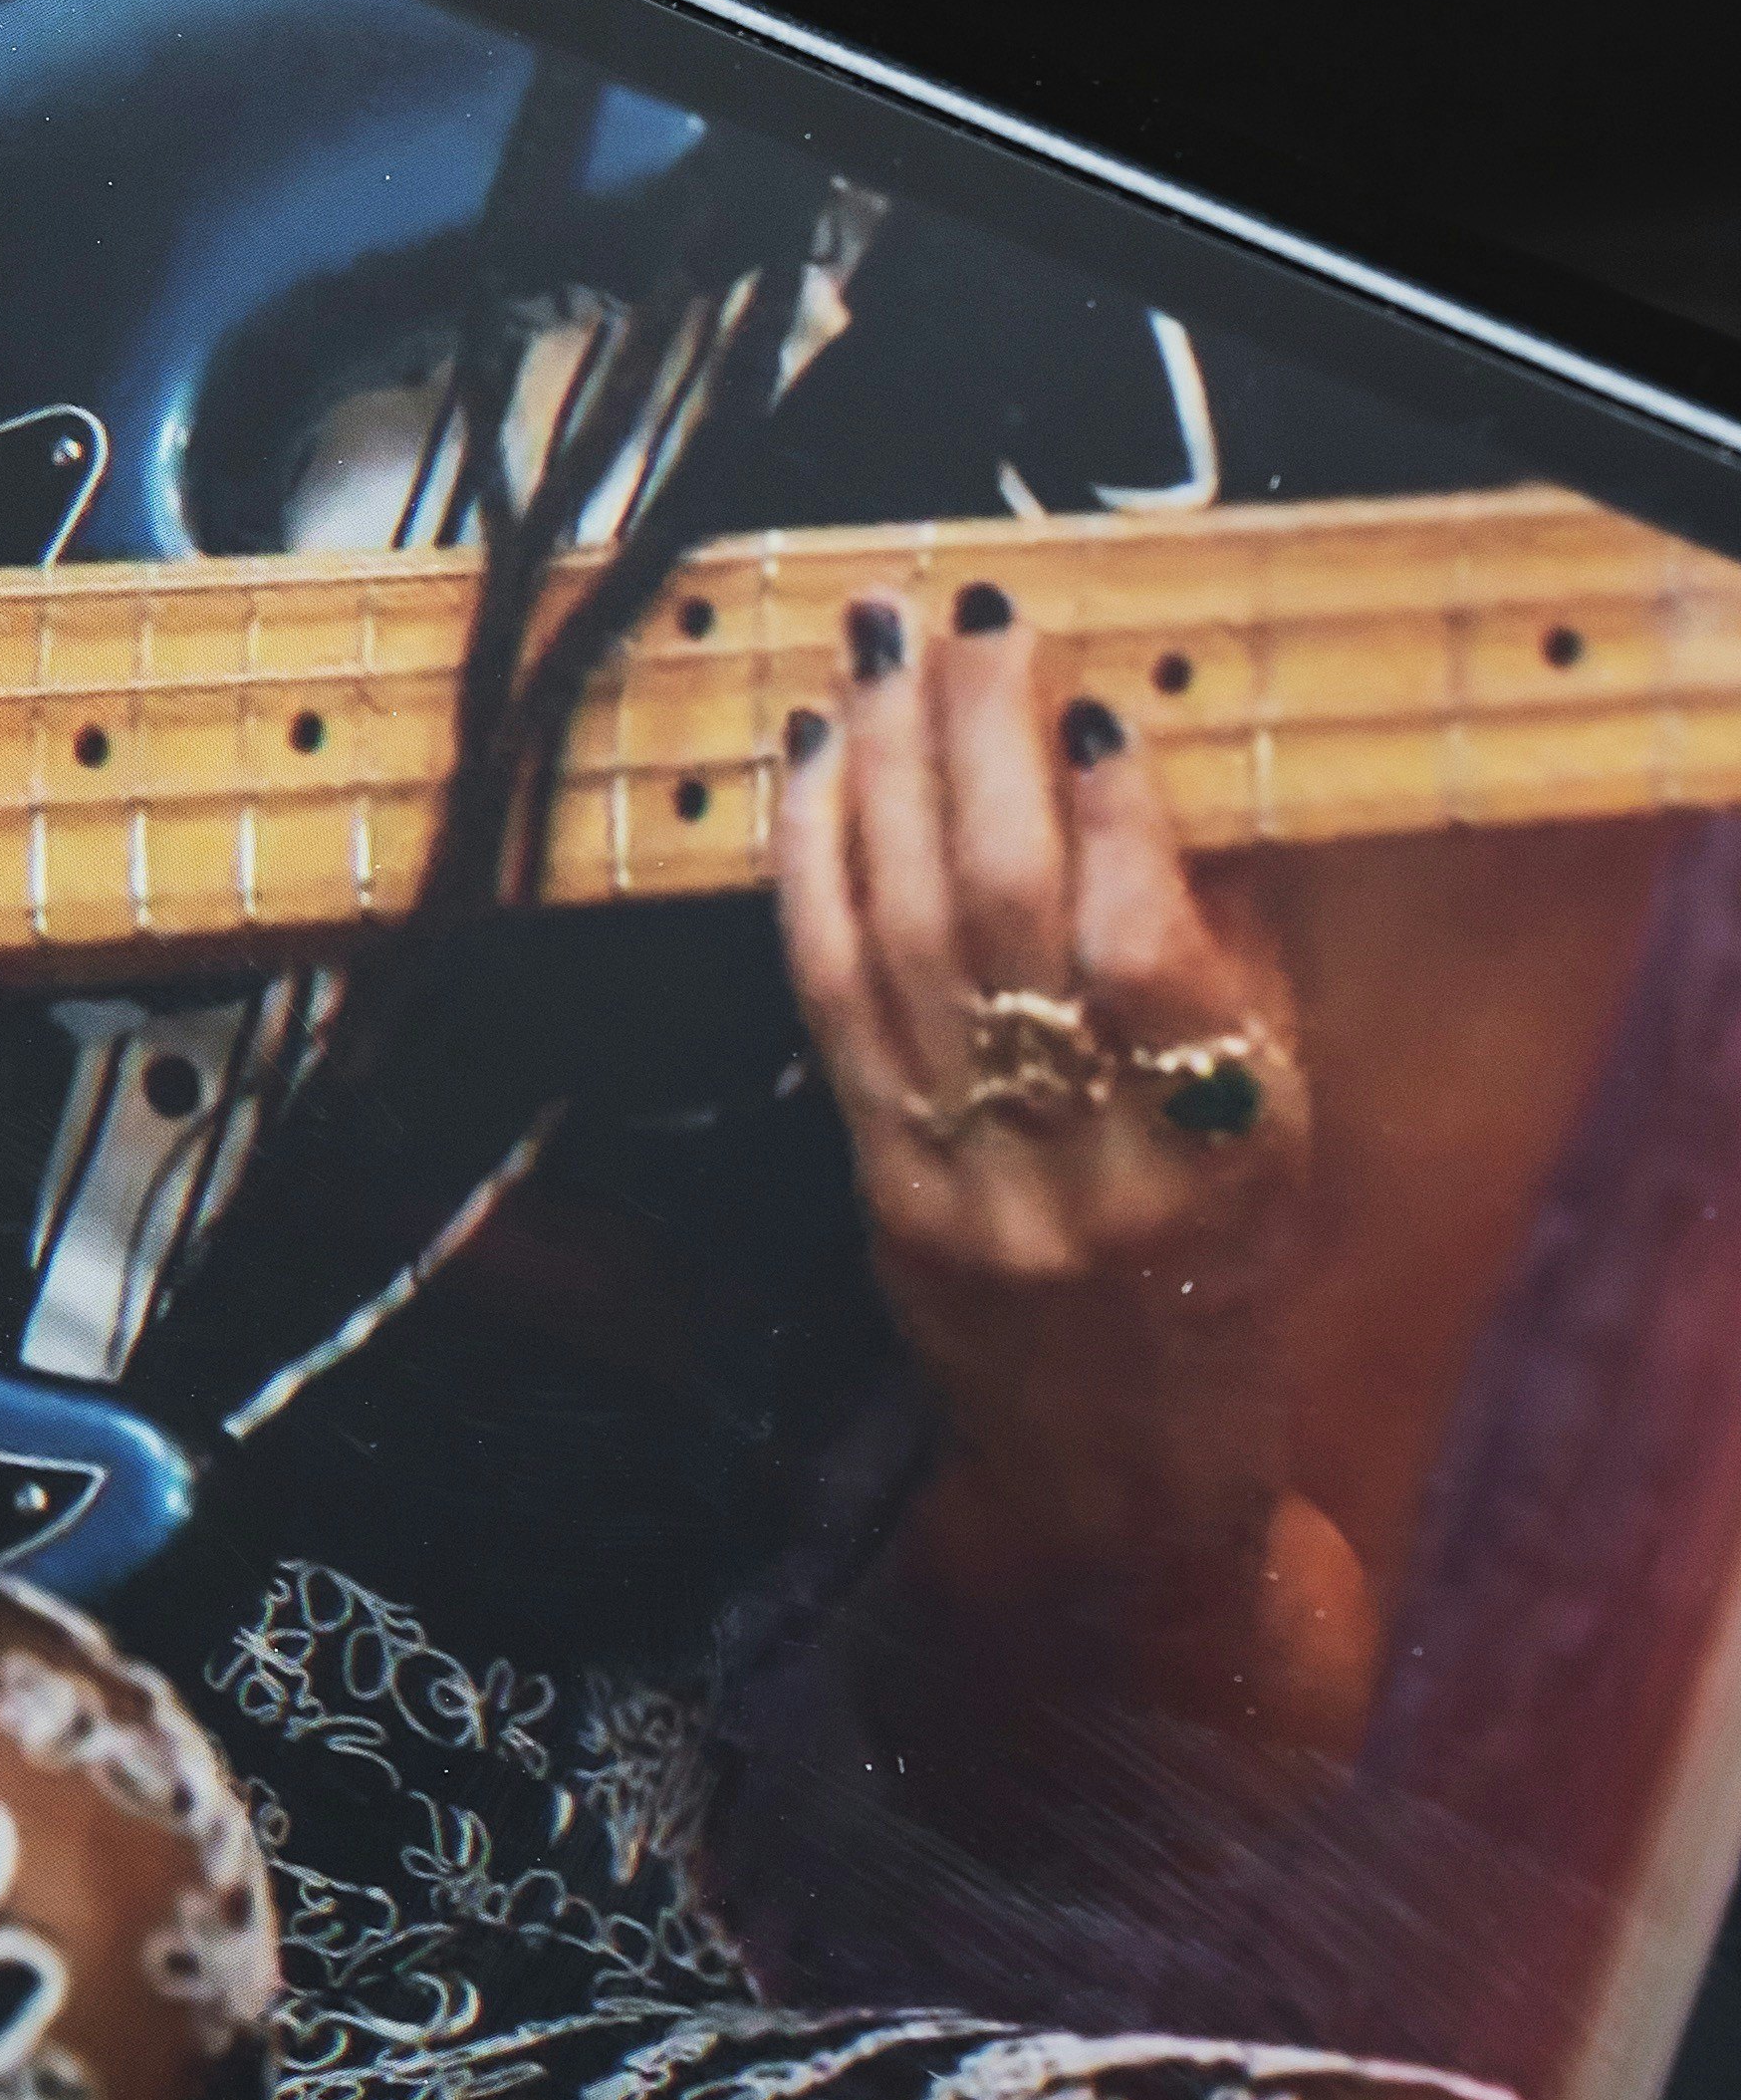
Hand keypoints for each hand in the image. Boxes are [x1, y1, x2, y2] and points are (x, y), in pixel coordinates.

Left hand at [773, 581, 1366, 1749]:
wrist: (1127, 1479)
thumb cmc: (1227, 1279)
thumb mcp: (1282, 1138)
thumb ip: (1231, 971)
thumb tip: (1142, 774)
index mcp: (1220, 1156)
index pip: (1147, 958)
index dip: (1117, 818)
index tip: (1093, 700)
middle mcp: (1085, 1172)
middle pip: (1003, 919)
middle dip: (981, 744)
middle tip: (972, 620)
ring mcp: (965, 1184)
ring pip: (900, 940)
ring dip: (886, 768)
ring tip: (882, 647)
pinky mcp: (880, 1189)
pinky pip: (827, 997)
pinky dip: (817, 861)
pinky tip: (819, 759)